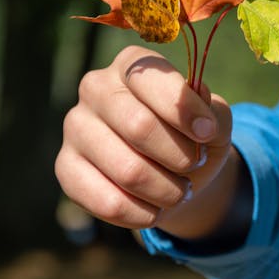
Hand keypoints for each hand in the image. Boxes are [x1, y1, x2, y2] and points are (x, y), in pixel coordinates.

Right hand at [55, 45, 239, 238]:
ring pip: (127, 170)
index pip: (151, 80)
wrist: (170, 173)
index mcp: (130, 64)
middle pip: (138, 127)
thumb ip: (213, 112)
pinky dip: (142, 214)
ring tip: (178, 192)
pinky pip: (107, 202)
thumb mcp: (213, 121)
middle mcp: (95, 88)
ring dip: (166, 191)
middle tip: (193, 167)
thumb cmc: (190, 137)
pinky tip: (154, 210)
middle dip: (179, 157)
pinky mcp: (65, 167)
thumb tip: (199, 106)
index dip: (185, 110)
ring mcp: (75, 127)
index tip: (208, 134)